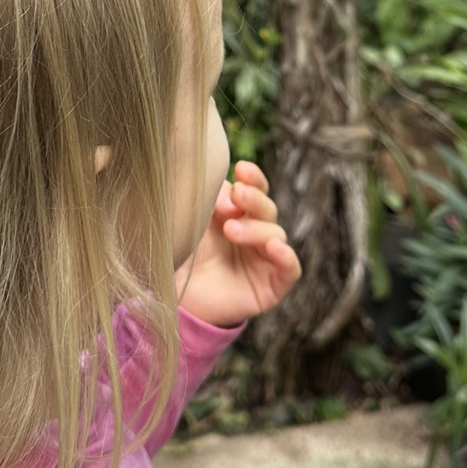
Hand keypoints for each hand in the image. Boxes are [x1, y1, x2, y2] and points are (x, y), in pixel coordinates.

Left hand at [176, 161, 300, 328]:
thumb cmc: (183, 256)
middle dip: (254, 199)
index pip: (255, 190)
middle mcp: (256, 234)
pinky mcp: (273, 286)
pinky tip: (273, 247)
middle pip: (267, 209)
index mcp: (238, 214)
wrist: (176, 299)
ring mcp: (265, 259)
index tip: (241, 168)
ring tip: (231, 230)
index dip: (253, 178)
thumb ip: (210, 201)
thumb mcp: (192, 222)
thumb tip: (230, 194)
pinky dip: (285, 256)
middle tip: (237, 195)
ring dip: (256, 229)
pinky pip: (290, 269)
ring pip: (275, 235)